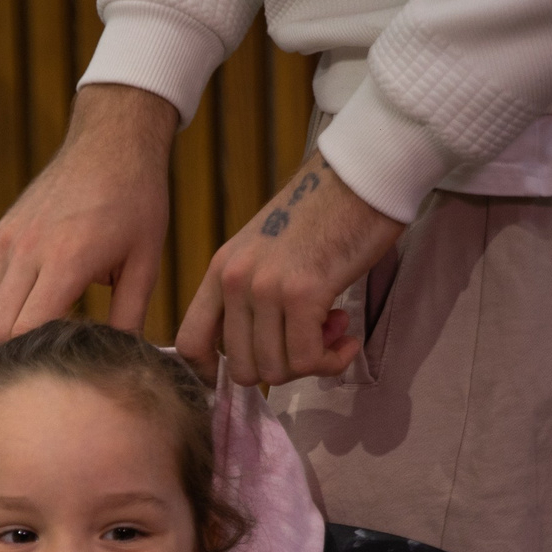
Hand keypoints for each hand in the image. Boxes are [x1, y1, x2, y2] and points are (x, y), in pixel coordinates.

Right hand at [0, 85, 176, 348]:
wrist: (112, 143)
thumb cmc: (137, 201)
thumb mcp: (145, 264)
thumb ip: (129, 318)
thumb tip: (120, 360)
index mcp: (65, 259)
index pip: (24, 331)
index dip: (38, 359)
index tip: (65, 367)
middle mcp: (27, 250)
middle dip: (17, 357)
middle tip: (51, 367)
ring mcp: (8, 240)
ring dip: (8, 335)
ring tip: (45, 342)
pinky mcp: (3, 233)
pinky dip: (7, 309)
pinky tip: (39, 311)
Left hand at [175, 154, 405, 386]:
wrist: (359, 179)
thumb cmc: (323, 216)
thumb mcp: (266, 253)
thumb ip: (251, 295)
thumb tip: (260, 351)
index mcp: (219, 271)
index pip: (191, 343)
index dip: (215, 372)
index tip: (255, 369)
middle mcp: (233, 280)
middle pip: (241, 368)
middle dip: (281, 369)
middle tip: (311, 342)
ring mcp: (264, 288)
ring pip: (276, 369)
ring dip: (312, 364)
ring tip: (334, 331)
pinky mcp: (302, 293)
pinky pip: (307, 359)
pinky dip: (331, 361)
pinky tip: (348, 341)